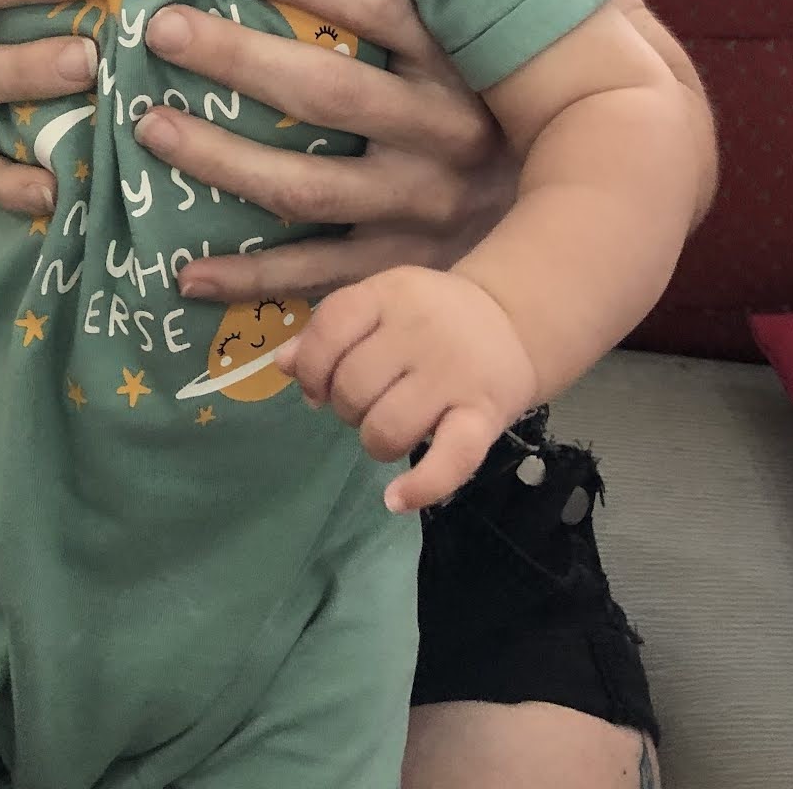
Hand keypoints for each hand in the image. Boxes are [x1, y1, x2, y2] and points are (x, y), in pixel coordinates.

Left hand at [134, 0, 516, 301]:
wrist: (575, 228)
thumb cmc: (499, 105)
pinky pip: (314, 277)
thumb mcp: (485, 37)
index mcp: (459, 64)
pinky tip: (183, 270)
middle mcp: (443, 135)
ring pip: (307, 186)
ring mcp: (421, 210)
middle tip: (163, 30)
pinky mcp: (401, 270)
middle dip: (238, 59)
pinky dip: (248, 277)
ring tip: (151, 129)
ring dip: (221, 161)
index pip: (379, 5)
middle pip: (328, 93)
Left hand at [276, 265, 537, 512]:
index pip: (330, 327)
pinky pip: (451, 460)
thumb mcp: (380, 305)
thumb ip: (329, 330)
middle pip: (352, 386)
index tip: (318, 385)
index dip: (311, 366)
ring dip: (374, 441)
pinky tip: (396, 498)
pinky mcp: (484, 417)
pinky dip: (420, 486)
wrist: (511, 322)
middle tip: (366, 403)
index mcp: (389, 294)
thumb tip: (282, 365)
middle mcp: (421, 330)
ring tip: (387, 429)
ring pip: (385, 428)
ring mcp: (454, 375)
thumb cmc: (429, 316)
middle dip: (345, 407)